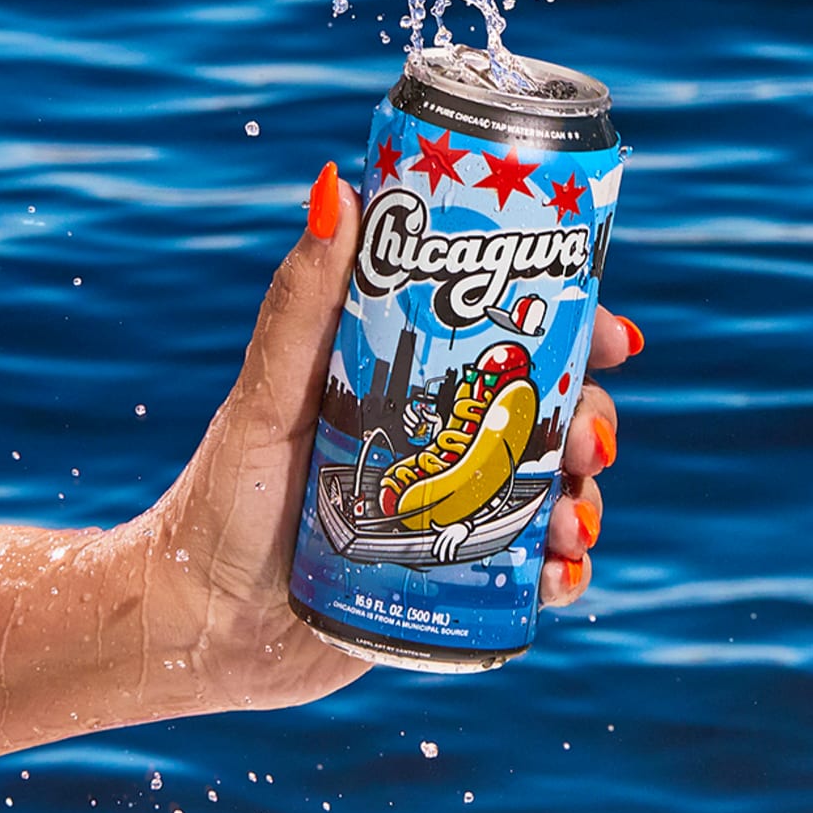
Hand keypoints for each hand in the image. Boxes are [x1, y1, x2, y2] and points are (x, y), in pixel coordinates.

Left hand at [108, 164, 640, 713]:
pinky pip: (533, 573)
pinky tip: (562, 575)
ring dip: (588, 499)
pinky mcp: (455, 586)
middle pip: (548, 416)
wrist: (198, 627)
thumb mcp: (267, 395)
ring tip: (574, 522)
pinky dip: (566, 573)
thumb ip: (302, 302)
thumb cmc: (219, 499)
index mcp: (408, 385)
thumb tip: (336, 184)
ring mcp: (453, 515)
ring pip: (553, 492)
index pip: (509, 340)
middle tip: (588, 442)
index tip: (614, 335)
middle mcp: (441, 445)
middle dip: (592, 422)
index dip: (577, 328)